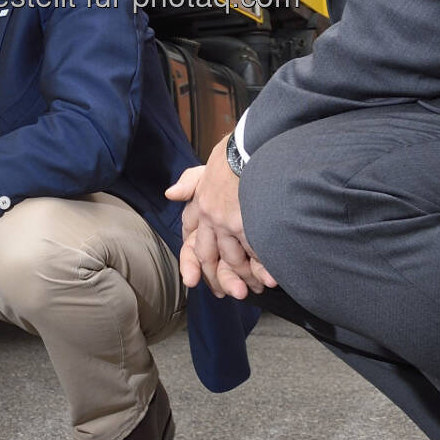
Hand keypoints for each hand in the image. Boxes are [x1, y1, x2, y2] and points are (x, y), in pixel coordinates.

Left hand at [165, 137, 276, 299]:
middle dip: (217, 277)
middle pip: (209, 255)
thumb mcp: (209, 164)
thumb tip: (170, 194)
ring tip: (254, 289)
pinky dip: (261, 268)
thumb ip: (191, 182)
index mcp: (200, 202)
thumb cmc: (234, 152)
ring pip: (232, 259)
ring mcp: (228, 222)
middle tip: (227, 294)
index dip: (191, 259)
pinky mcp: (247, 225)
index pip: (190, 236)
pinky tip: (269, 277)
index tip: (193, 278)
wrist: (250, 145)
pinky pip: (253, 253)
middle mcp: (210, 216)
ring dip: (243, 276)